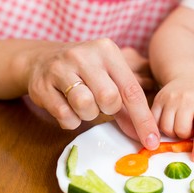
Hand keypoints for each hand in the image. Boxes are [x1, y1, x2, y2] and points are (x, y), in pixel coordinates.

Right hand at [26, 39, 159, 149]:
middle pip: (109, 98)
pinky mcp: (42, 85)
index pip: (131, 90)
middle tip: (99, 102)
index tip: (152, 142)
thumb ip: (127, 106)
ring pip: (85, 106)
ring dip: (87, 114)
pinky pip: (65, 116)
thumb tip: (146, 136)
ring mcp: (60, 68)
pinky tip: (67, 107)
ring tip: (81, 102)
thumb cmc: (84, 73)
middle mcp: (84, 55)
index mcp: (107, 51)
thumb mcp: (108, 78)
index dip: (143, 119)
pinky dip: (70, 120)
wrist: (41, 60)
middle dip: (108, 109)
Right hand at [151, 77, 193, 161]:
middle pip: (180, 131)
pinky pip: (155, 122)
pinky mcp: (158, 99)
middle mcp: (186, 100)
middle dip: (184, 135)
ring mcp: (170, 99)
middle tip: (188, 129)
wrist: (188, 77)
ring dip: (173, 132)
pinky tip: (169, 121)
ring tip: (179, 124)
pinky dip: (161, 127)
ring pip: (166, 129)